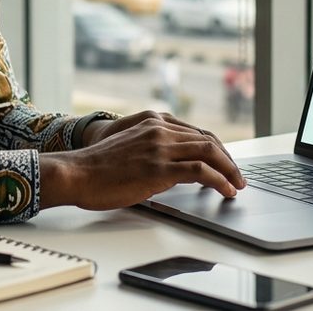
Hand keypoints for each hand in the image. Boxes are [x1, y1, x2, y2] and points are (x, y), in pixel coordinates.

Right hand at [40, 111, 245, 209]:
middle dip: (227, 159)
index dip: (215, 148)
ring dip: (229, 170)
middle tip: (237, 175)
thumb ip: (150, 148)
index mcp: (152, 121)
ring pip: (209, 152)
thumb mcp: (128, 147)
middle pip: (207, 140)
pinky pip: (201, 171)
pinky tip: (225, 191)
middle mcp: (159, 129)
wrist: (75, 172)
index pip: (195, 132)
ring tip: (237, 185)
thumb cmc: (96, 167)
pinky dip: (219, 181)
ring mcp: (160, 147)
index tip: (224, 162)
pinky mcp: (160, 168)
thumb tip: (170, 167)